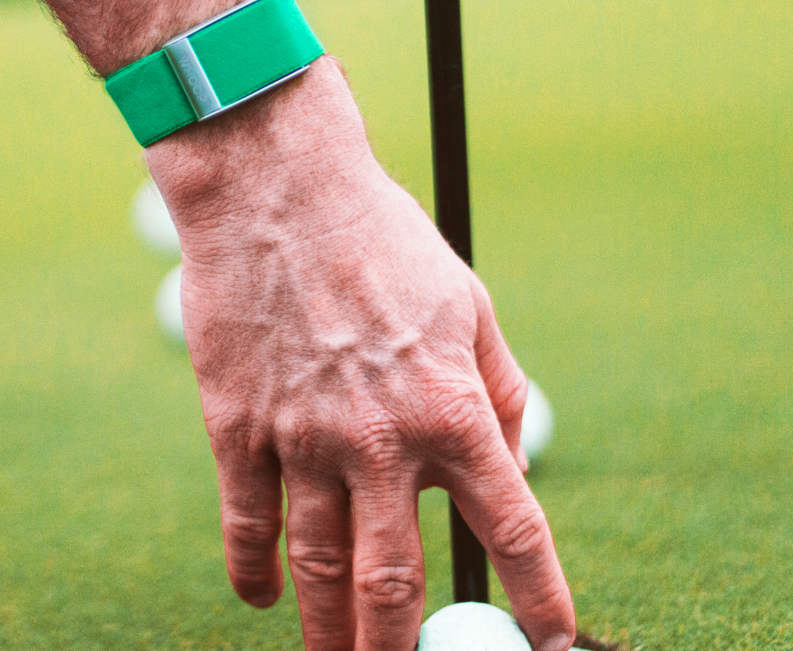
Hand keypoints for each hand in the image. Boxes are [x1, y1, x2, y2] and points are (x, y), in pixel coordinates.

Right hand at [146, 63, 575, 650]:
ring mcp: (303, 441)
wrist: (277, 188)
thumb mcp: (470, 306)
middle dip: (403, 649)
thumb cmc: (384, 239)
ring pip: (320, 572)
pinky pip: (248, 525)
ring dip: (330, 635)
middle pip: (398, 583)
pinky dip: (256, 572)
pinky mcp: (238, 429)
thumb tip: (518, 462)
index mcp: (454, 410)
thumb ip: (499, 390)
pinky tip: (266, 599)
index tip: (554, 641)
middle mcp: (382, 441)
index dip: (540, 597)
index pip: (513, 529)